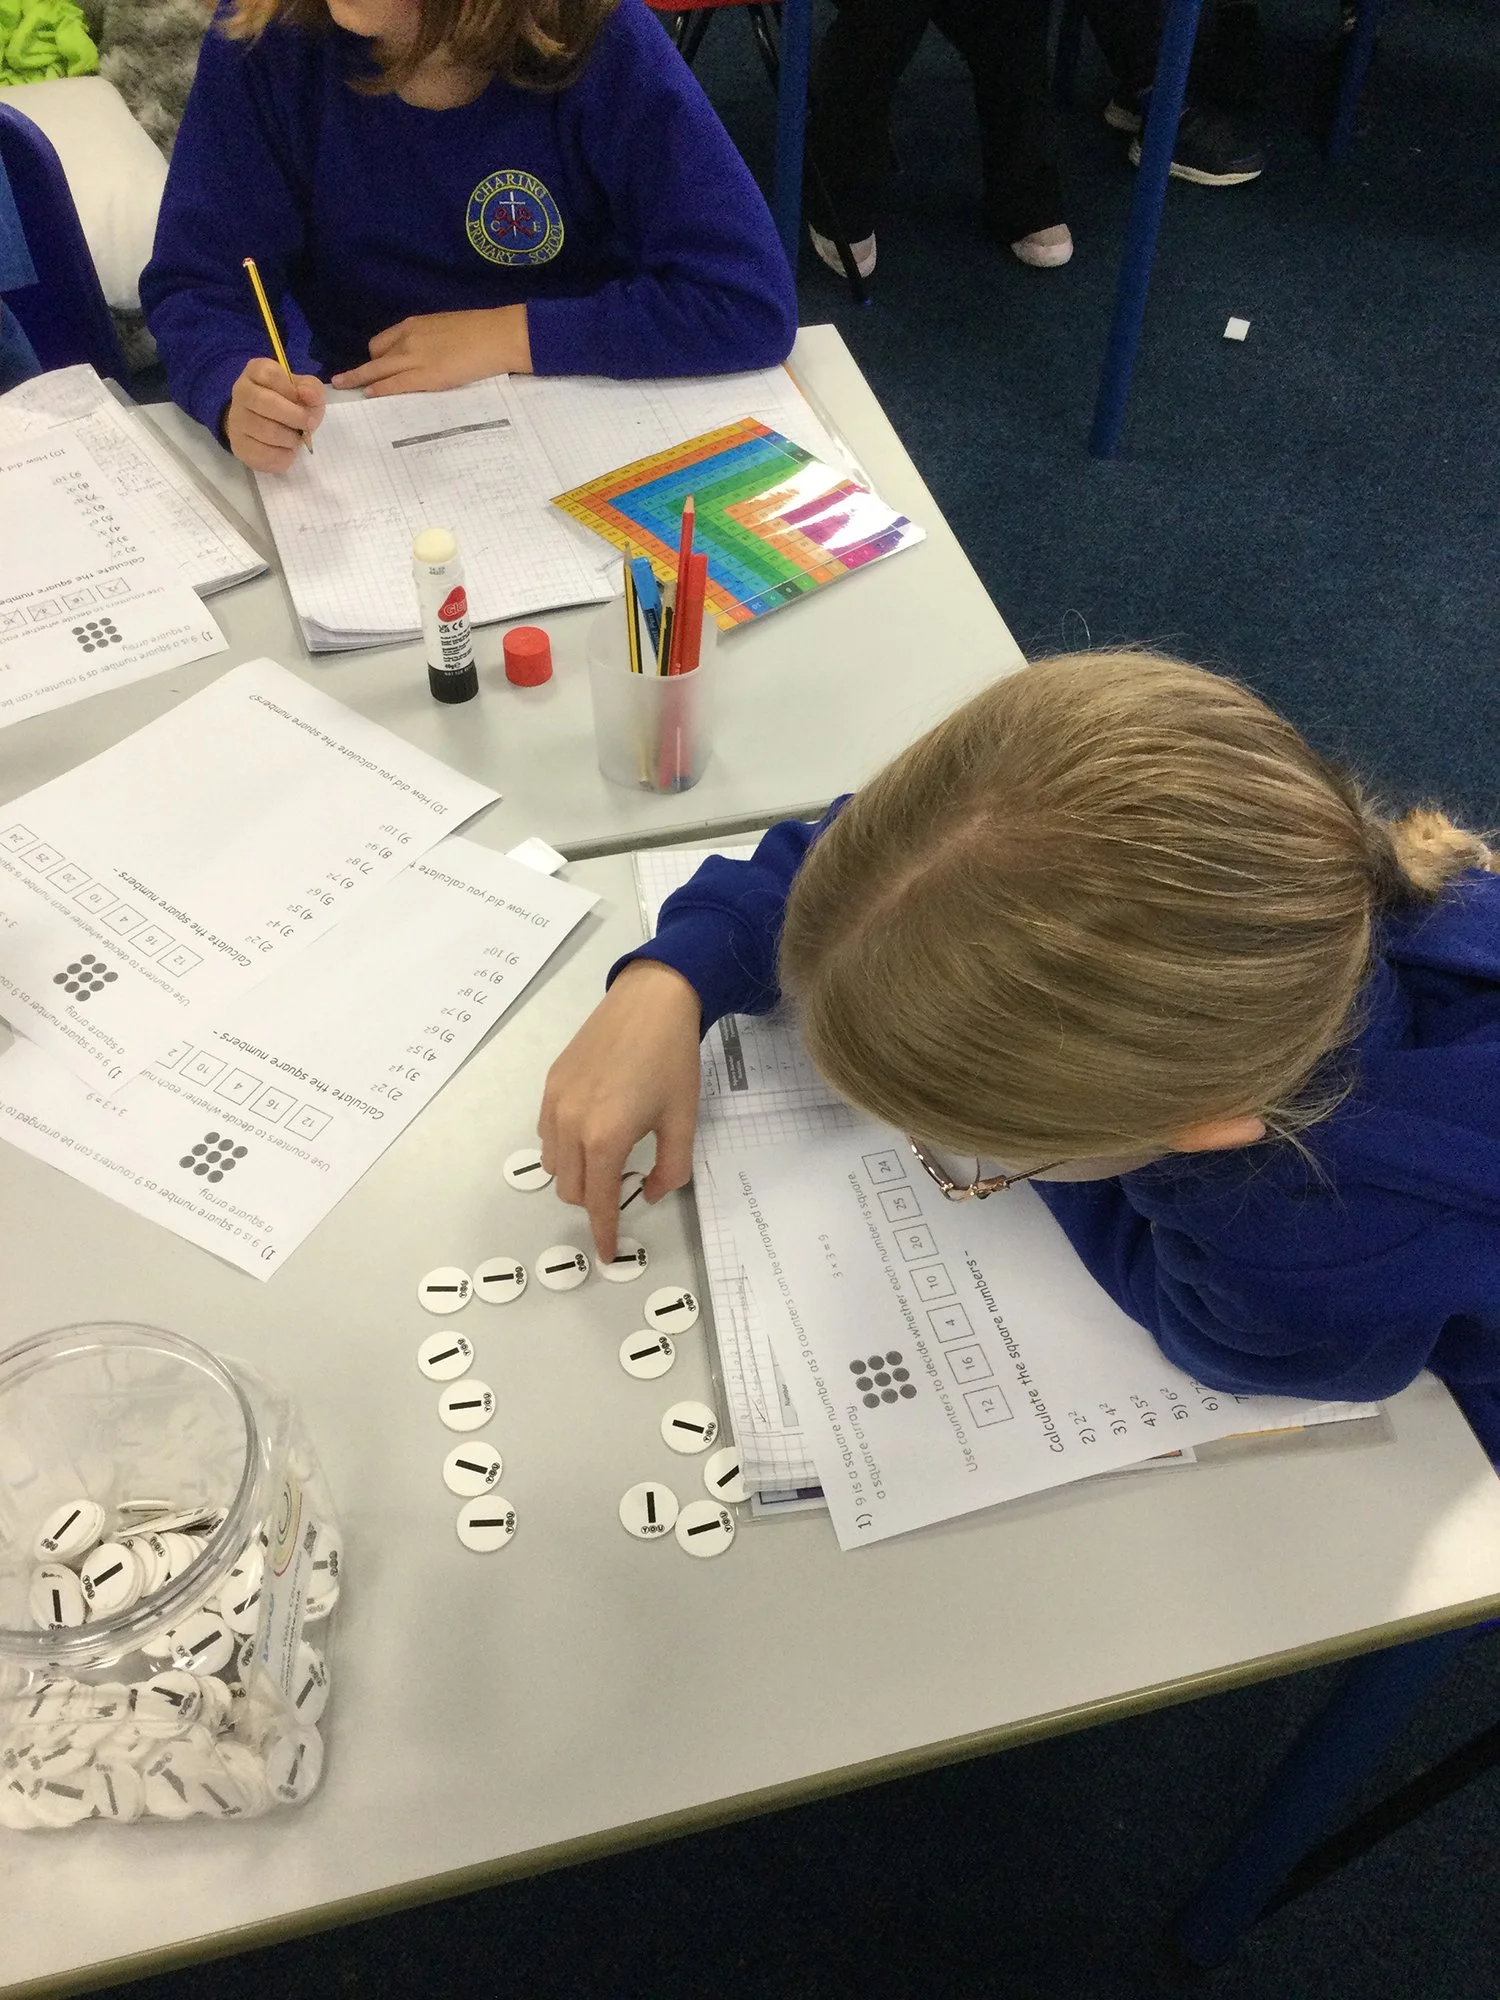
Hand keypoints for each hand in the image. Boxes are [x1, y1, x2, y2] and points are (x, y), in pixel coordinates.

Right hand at [224, 358, 323, 471]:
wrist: (271, 429)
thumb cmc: (291, 405)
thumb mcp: (307, 391)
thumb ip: (312, 388)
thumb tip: (306, 394)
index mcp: (256, 371)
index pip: (270, 374)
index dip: (292, 391)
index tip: (302, 401)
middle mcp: (241, 392)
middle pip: (265, 402)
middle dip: (295, 417)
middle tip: (307, 425)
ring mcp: (236, 419)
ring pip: (266, 431)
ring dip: (291, 439)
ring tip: (295, 438)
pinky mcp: (239, 446)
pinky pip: (265, 454)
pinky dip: (284, 456)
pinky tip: (286, 450)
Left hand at [329, 306, 531, 396]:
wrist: (497, 336)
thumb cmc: (481, 331)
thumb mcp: (447, 328)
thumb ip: (431, 340)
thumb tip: (429, 354)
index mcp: (415, 325)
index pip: (384, 342)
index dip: (376, 357)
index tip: (373, 368)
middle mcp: (408, 339)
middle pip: (375, 355)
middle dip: (358, 369)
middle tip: (340, 381)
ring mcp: (415, 357)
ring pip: (377, 370)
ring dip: (359, 379)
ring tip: (343, 388)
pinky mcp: (424, 376)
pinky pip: (394, 384)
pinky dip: (378, 389)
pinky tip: (368, 394)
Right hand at [538, 960, 702, 1262]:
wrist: (651, 1000)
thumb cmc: (672, 1060)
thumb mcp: (683, 1121)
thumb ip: (670, 1170)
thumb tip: (648, 1193)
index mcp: (605, 1137)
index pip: (597, 1202)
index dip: (604, 1232)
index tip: (609, 1252)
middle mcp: (570, 1124)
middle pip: (570, 1189)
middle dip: (593, 1202)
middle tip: (620, 1190)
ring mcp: (554, 1103)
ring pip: (553, 1165)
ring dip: (576, 1175)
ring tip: (606, 1158)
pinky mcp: (550, 1084)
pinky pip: (546, 1134)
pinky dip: (564, 1148)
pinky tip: (589, 1132)